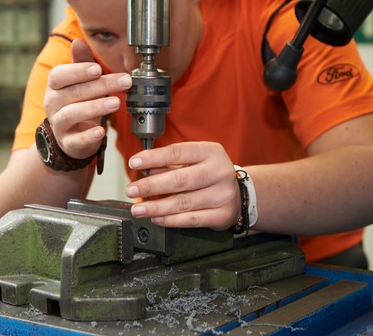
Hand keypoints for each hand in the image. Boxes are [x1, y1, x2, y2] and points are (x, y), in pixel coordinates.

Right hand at [43, 38, 131, 158]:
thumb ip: (82, 63)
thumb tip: (78, 41)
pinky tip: (101, 131)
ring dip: (95, 107)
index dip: (78, 71)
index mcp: (55, 86)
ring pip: (71, 114)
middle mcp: (53, 104)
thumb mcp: (81, 82)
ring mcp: (59, 125)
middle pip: (73, 93)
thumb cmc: (79, 102)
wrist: (71, 135)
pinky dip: (89, 136)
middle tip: (124, 81)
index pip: (59, 76)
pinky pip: (76, 140)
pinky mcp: (69, 143)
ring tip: (116, 103)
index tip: (98, 69)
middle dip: (100, 86)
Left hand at [126, 142, 240, 230]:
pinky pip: (191, 220)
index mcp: (211, 152)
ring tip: (138, 209)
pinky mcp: (222, 215)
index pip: (178, 152)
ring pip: (183, 202)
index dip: (153, 157)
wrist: (240, 194)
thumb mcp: (194, 161)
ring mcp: (223, 195)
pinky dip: (170, 220)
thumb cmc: (211, 175)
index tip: (134, 163)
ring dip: (156, 207)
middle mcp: (220, 171)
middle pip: (180, 180)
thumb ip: (170, 164)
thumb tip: (145, 170)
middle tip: (132, 190)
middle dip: (151, 186)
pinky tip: (157, 218)